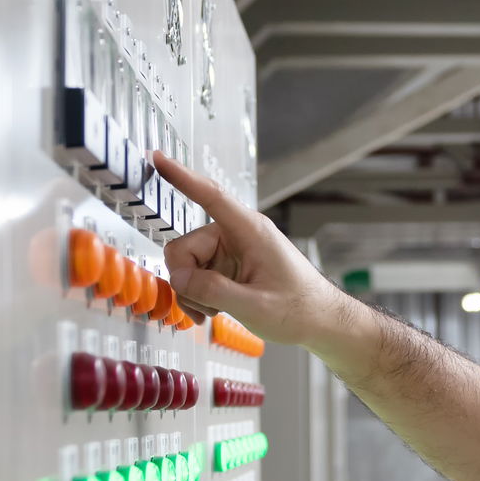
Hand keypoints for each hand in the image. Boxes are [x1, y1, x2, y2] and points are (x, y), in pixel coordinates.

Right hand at [152, 151, 356, 349]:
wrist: (320, 322)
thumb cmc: (299, 308)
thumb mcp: (254, 305)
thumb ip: (212, 290)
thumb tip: (178, 278)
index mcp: (250, 230)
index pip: (211, 196)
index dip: (182, 177)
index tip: (158, 158)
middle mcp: (237, 235)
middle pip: (184, 248)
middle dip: (186, 280)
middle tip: (205, 306)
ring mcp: (231, 252)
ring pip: (187, 265)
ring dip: (192, 292)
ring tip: (214, 311)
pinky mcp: (228, 267)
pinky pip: (196, 276)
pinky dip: (197, 296)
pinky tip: (212, 311)